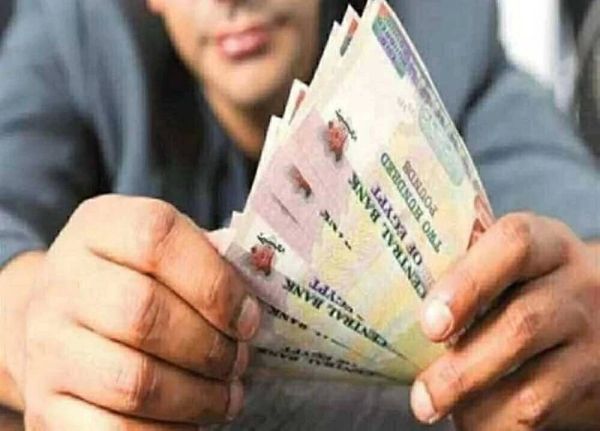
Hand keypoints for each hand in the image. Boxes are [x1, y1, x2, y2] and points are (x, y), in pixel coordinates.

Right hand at [9, 195, 260, 428]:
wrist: (63, 316)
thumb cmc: (137, 278)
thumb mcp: (169, 248)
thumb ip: (213, 258)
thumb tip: (263, 282)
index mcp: (102, 226)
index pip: (157, 239)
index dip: (216, 284)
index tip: (250, 320)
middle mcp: (63, 280)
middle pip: (144, 314)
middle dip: (211, 348)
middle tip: (241, 362)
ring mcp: (46, 344)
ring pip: (132, 381)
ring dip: (198, 398)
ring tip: (226, 396)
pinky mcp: (44, 402)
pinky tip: (192, 420)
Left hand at [410, 212, 599, 429]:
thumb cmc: (532, 286)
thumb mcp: (514, 265)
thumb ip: (469, 271)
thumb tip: (391, 302)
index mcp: (546, 245)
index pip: (514, 245)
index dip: (467, 283)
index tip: (429, 323)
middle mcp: (577, 286)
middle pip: (520, 325)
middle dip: (461, 367)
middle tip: (421, 395)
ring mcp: (592, 338)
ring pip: (531, 384)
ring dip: (472, 404)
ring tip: (433, 408)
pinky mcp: (596, 384)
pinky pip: (542, 414)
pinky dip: (496, 424)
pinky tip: (470, 420)